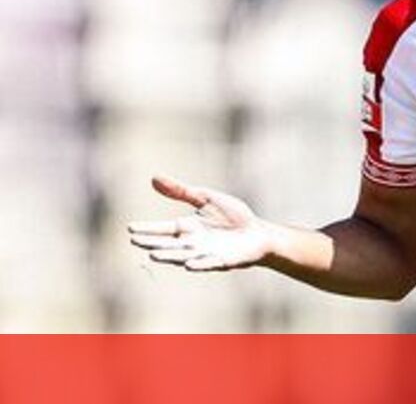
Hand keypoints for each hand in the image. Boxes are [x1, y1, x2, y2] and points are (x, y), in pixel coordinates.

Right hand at [128, 176, 273, 271]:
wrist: (258, 233)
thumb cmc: (232, 216)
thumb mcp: (206, 198)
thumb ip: (181, 191)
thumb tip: (154, 178)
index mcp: (187, 227)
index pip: (163, 229)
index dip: (147, 229)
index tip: (130, 228)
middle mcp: (192, 243)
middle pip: (168, 244)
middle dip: (153, 242)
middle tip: (136, 240)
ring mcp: (205, 253)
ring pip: (182, 256)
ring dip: (169, 256)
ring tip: (153, 254)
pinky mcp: (221, 261)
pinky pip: (208, 264)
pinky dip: (198, 264)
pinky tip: (188, 264)